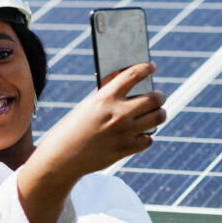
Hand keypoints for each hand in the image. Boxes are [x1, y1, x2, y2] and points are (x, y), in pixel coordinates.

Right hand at [35, 62, 165, 181]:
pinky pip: (149, 139)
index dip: (146, 68)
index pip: (133, 75)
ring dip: (159, 113)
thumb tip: (130, 81)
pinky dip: (146, 136)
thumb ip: (108, 92)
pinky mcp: (126, 149)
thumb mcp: (88, 105)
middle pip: (154, 98)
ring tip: (156, 113)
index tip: (151, 66)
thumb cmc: (74, 127)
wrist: (62, 156)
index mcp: (104, 98)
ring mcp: (124, 133)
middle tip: (157, 96)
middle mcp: (117, 114)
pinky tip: (140, 134)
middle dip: (159, 96)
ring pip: (158, 117)